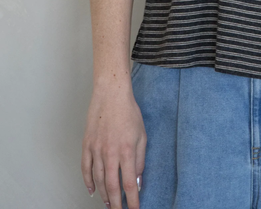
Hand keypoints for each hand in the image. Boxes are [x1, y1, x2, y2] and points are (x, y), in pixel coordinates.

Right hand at [81, 85, 146, 208]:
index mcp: (127, 151)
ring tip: (109, 204)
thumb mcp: (142, 135)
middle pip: (112, 186)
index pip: (129, 183)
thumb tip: (137, 180)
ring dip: (103, 194)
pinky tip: (92, 191)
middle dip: (116, 203)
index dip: (133, 200)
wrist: (111, 95)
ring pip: (98, 180)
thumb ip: (140, 160)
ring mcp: (96, 149)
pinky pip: (85, 169)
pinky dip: (88, 182)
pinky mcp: (87, 145)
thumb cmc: (129, 112)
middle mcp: (110, 153)